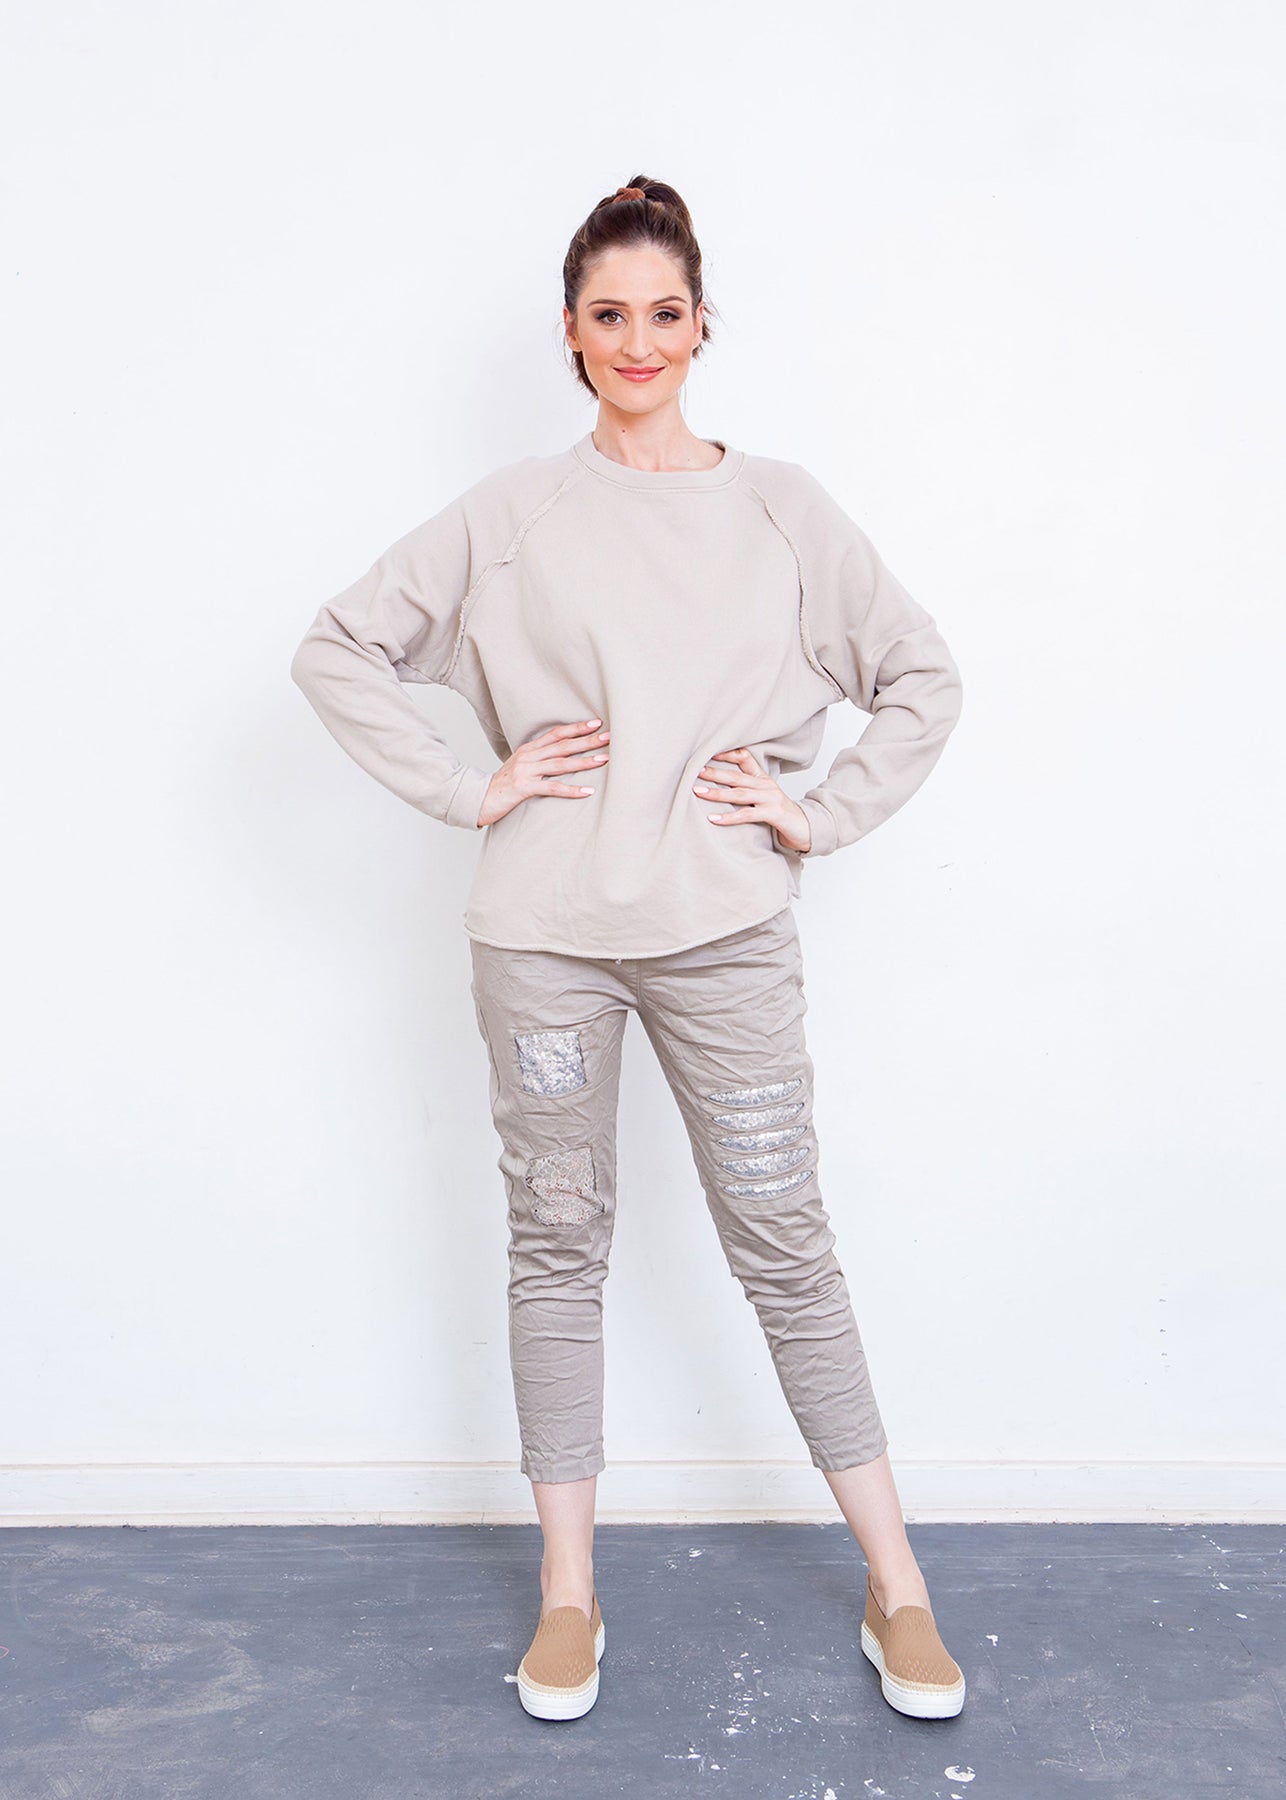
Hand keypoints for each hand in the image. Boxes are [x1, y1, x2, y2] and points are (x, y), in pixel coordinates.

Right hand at [477, 719, 609, 827]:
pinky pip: (551, 788)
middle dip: (587, 740)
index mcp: (529, 749)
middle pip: (563, 745)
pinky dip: (571, 790)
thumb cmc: (502, 785)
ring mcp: (526, 771)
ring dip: (584, 761)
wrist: (479, 799)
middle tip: (609, 737)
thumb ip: (538, 760)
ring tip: (604, 759)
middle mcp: (528, 756)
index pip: (556, 733)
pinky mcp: (523, 788)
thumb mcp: (520, 766)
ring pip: (560, 764)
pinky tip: (587, 791)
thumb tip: (561, 758)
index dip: (576, 728)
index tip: (597, 723)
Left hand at [692, 747, 811, 853]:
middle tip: (694, 771)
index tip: (706, 753)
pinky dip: (730, 817)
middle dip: (714, 773)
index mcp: (762, 778)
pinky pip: (748, 814)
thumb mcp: (763, 797)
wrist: (805, 828)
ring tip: (698, 792)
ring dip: (717, 793)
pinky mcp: (773, 814)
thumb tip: (719, 784)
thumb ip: (746, 788)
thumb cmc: (780, 814)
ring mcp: (770, 799)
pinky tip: (714, 818)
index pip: (744, 757)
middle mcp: (766, 785)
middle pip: (736, 775)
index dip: (726, 754)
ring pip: (740, 793)